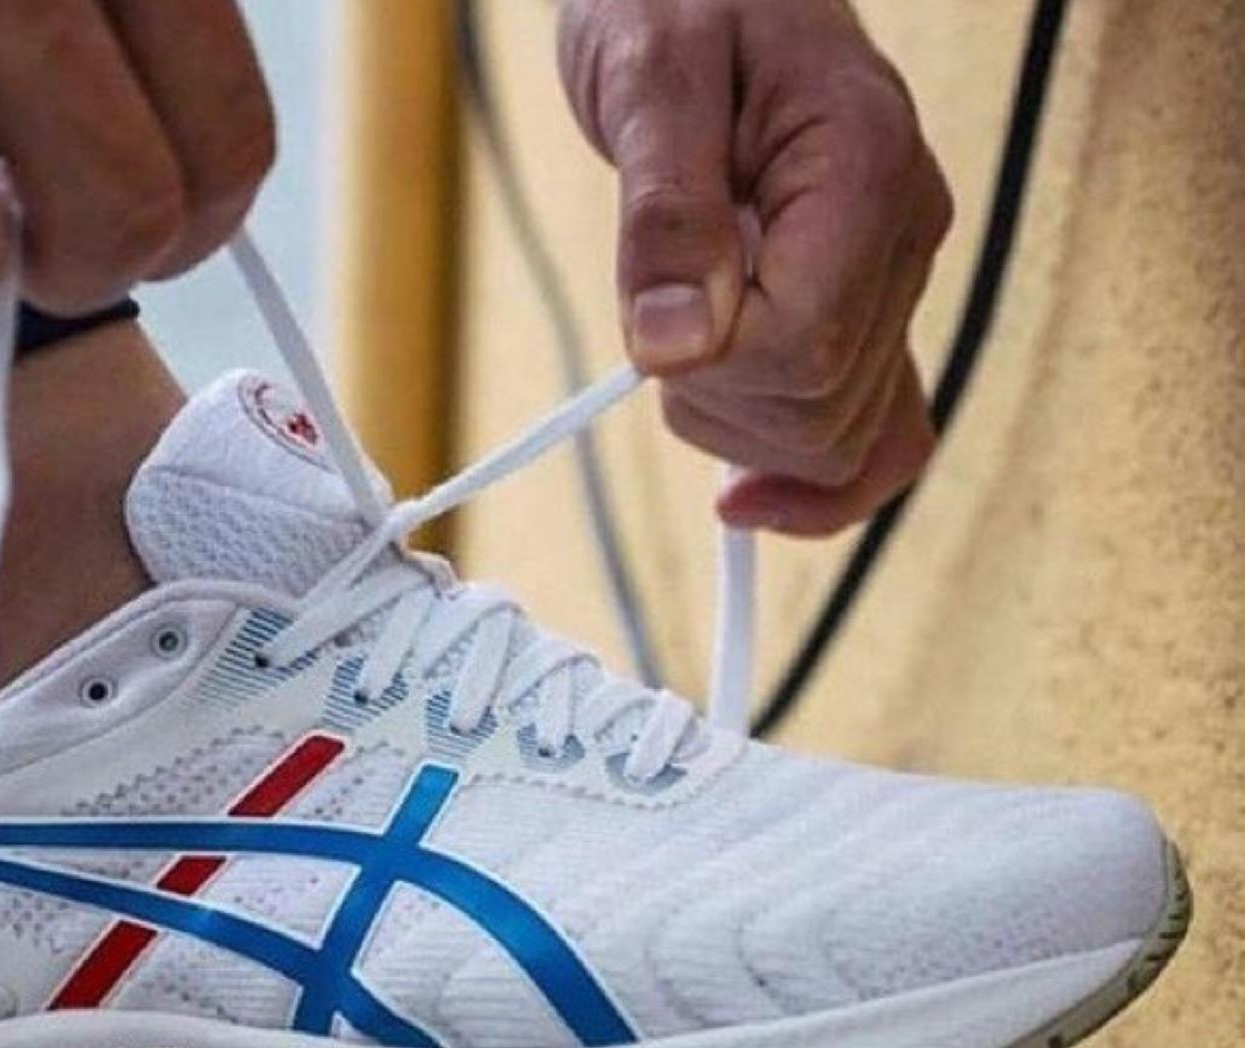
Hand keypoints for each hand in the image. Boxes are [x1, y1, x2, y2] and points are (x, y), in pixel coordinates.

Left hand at [559, 0, 953, 535]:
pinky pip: (877, 438)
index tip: (653, 308)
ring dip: (733, 427)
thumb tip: (675, 348)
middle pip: (821, 410)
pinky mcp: (863, 314)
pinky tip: (747, 495)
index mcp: (863, 167)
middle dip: (713, 398)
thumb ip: (664, 212)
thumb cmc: (676, 1)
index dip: (711, 361)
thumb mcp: (648, 76)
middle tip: (656, 310)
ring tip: (683, 327)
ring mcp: (892, 282)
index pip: (805, 345)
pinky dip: (811, 484)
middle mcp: (901, 235)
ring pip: (835, 440)